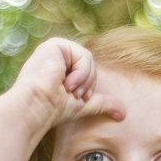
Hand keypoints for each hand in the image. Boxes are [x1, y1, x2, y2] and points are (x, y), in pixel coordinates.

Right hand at [7, 37, 123, 136]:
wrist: (36, 108)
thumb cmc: (53, 110)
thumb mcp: (83, 105)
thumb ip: (101, 104)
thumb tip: (124, 115)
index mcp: (60, 66)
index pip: (88, 71)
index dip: (87, 86)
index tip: (76, 97)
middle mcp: (56, 55)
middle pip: (90, 63)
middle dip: (86, 83)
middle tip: (72, 94)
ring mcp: (54, 49)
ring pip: (88, 59)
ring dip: (83, 80)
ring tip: (67, 88)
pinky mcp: (55, 45)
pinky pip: (82, 55)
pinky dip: (79, 73)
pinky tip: (65, 82)